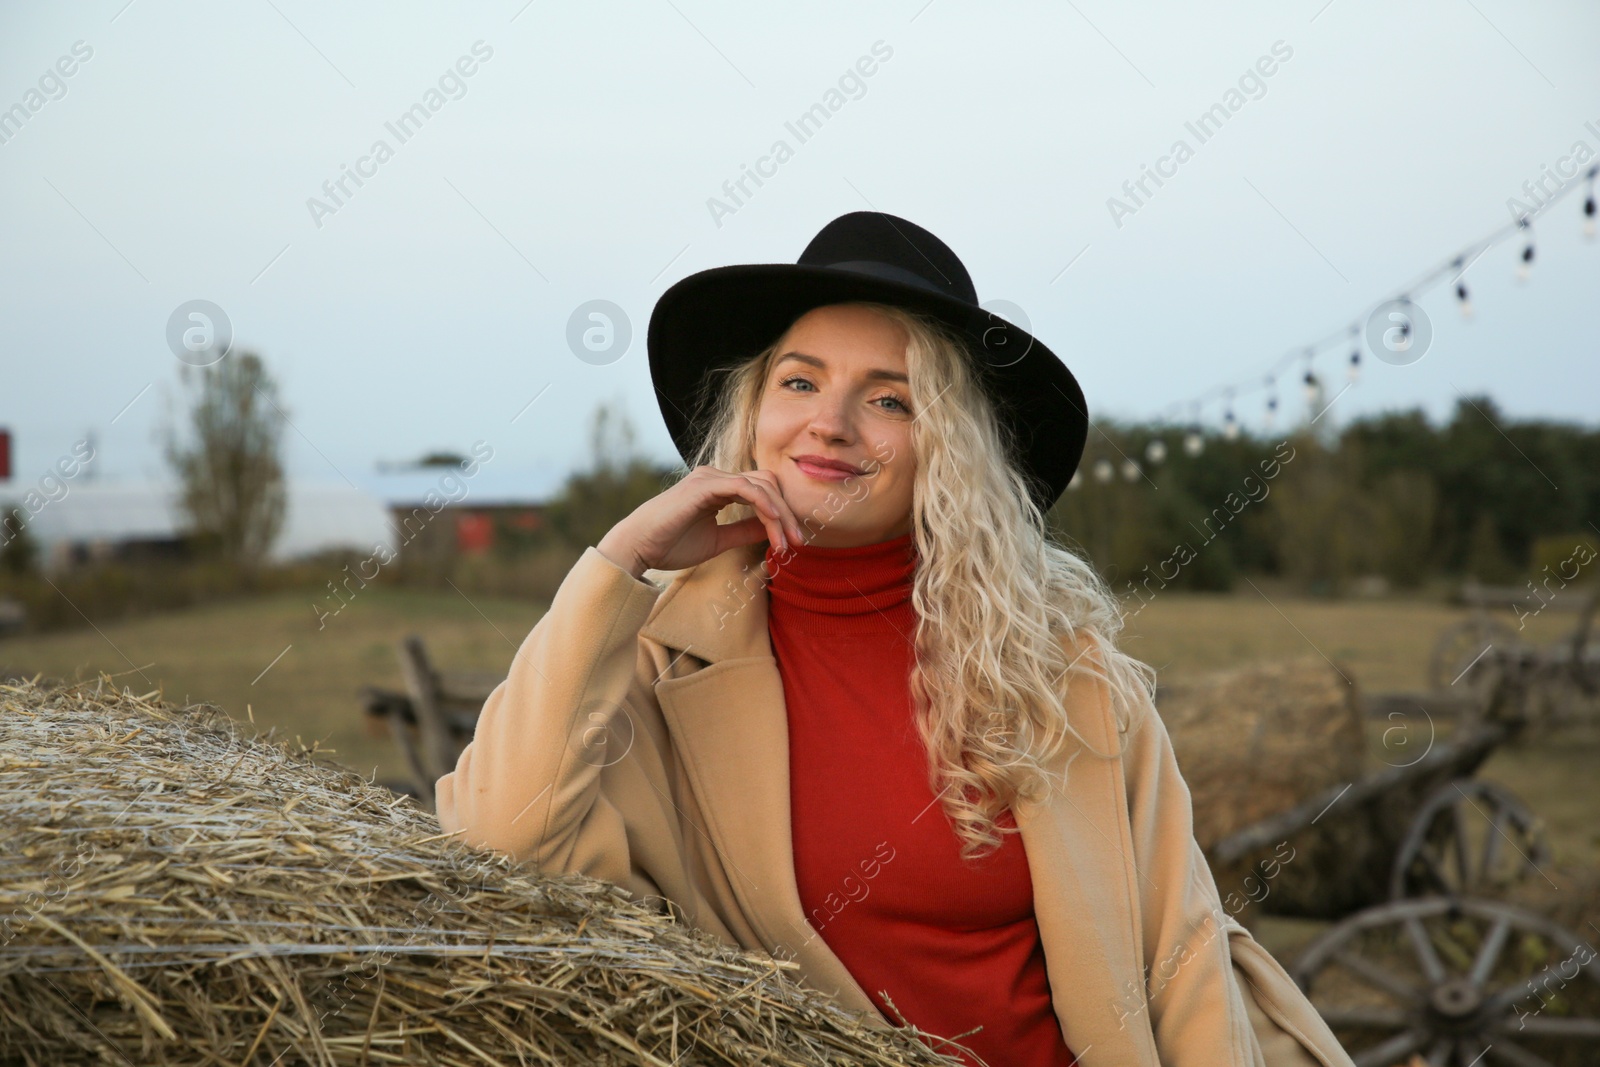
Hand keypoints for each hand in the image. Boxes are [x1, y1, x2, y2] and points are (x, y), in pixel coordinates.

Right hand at [596, 465, 806, 577]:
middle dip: (787, 514)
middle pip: (768, 484)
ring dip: (779, 515)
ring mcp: (710, 478)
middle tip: (798, 542)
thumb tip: (772, 529)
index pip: (763, 491)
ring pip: (761, 486)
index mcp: (719, 488)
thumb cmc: (669, 545)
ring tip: (787, 543)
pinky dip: (764, 504)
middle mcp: (716, 477)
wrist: (637, 548)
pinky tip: (774, 522)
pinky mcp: (705, 485)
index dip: (782, 515)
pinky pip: (745, 488)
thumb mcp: (718, 540)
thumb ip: (744, 531)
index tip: (792, 543)